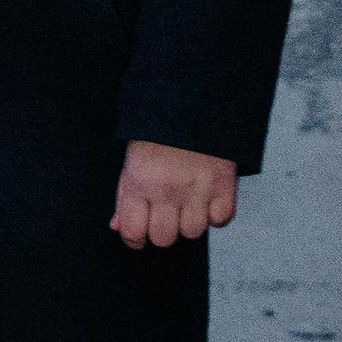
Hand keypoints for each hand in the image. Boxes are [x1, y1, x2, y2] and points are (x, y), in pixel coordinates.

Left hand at [111, 140, 237, 249]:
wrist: (194, 102)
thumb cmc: (158, 133)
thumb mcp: (133, 161)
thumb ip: (124, 197)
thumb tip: (118, 227)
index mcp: (139, 182)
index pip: (132, 231)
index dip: (134, 238)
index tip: (139, 234)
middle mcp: (167, 189)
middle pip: (163, 239)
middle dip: (163, 230)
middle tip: (166, 213)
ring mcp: (197, 189)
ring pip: (192, 232)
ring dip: (190, 221)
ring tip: (188, 201)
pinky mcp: (224, 185)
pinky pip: (221, 220)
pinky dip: (216, 214)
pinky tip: (208, 198)